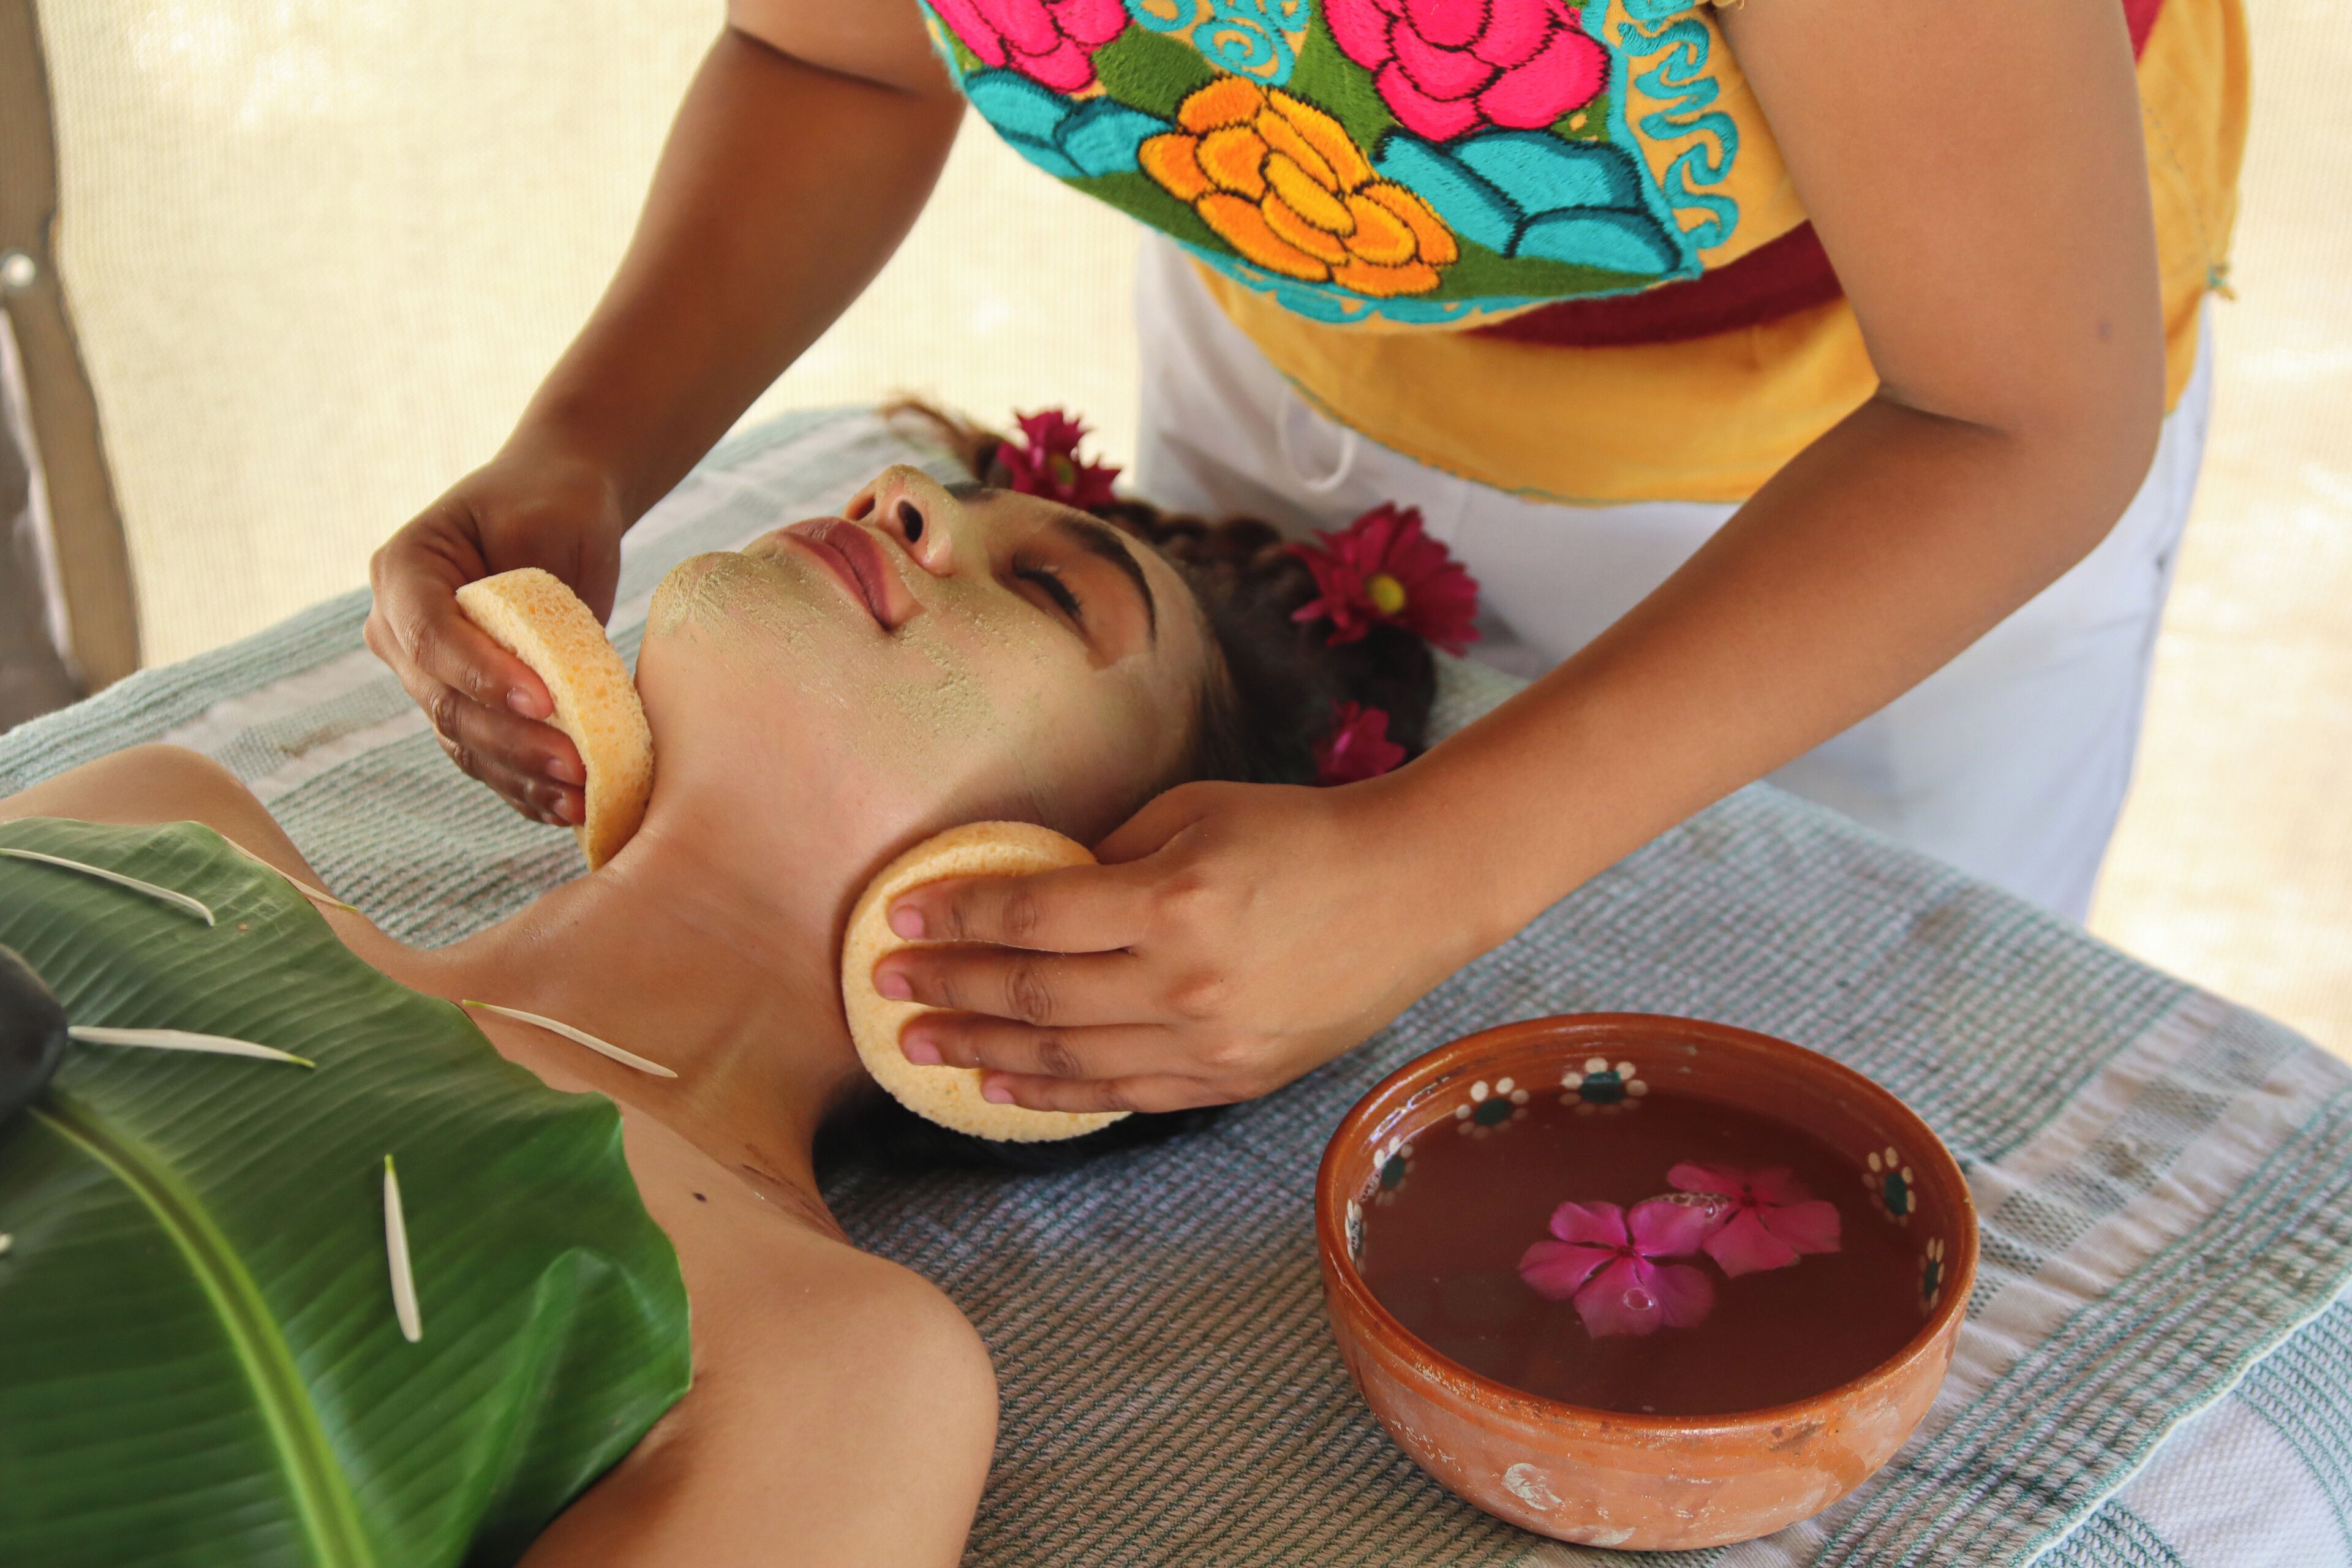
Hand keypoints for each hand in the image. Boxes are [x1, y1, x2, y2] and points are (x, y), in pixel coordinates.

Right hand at [365, 445, 626, 826]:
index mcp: (402, 571)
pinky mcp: (467, 705)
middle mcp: (399, 629)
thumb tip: (545, 669)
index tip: (545, 699)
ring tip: (579, 797)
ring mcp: (427, 675)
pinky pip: (485, 757)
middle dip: (511, 738)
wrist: (557, 511)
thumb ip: (530, 582)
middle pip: (443, 701)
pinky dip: (523, 787)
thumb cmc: (552, 503)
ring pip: (463, 741)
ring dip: (520, 775)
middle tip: (575, 764)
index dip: (481, 674)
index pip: (430, 635)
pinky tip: (565, 809)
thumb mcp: (543, 518)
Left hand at [869, 777, 1486, 1113]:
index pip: (1031, 916)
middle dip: (947, 992)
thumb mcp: (1195, 811)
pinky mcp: (1232, 1078)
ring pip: (1066, 1061)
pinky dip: (1056, 1094)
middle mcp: (1184, 984)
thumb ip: (1108, 855)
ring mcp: (1210, 1043)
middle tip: (882, 990)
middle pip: (1032, 997)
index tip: (899, 920)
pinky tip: (1003, 1088)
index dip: (957, 918)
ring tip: (919, 1047)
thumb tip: (1032, 893)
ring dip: (981, 1055)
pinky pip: (1124, 1095)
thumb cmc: (1301, 831)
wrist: (1411, 889)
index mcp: (1171, 901)